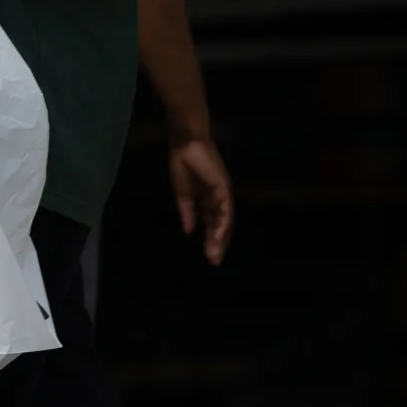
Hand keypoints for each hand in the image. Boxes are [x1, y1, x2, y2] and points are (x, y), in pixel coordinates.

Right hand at [168, 137, 233, 265]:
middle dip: (217, 243)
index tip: (208, 256)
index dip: (211, 239)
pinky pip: (224, 209)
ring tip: (214, 254)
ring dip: (220, 238)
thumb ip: (187, 212)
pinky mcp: (223, 187)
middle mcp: (218, 198)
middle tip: (214, 261)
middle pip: (221, 225)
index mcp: (208, 199)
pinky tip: (217, 236)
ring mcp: (222, 193)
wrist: (185, 144)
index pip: (213, 223)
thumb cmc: (182, 165)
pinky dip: (221, 223)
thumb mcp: (182, 194)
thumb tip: (188, 231)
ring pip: (224, 220)